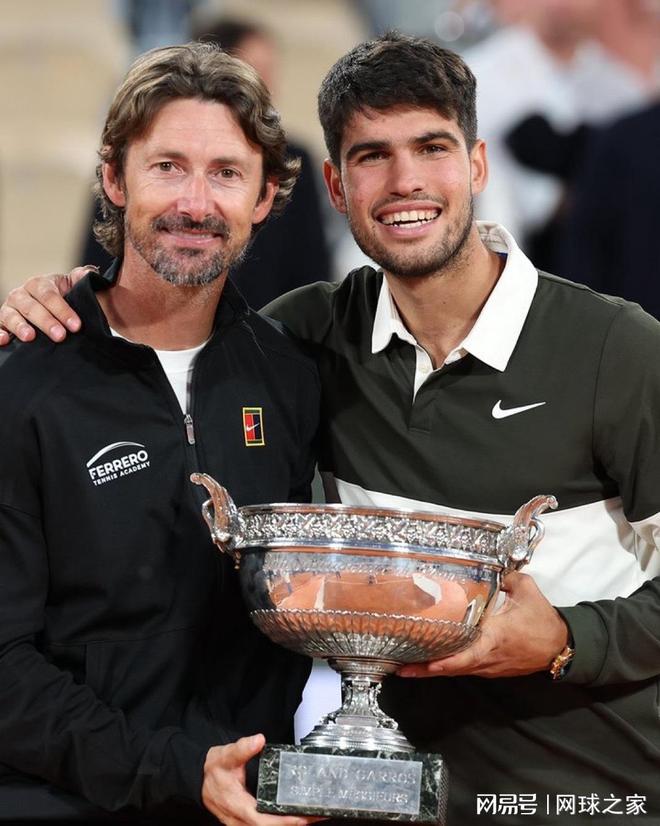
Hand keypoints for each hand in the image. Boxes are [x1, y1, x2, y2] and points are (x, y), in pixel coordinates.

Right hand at [0, 266, 90, 344]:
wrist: (54, 314)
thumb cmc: (66, 300)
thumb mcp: (75, 287)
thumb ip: (82, 279)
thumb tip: (88, 273)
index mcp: (39, 284)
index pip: (49, 295)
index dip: (62, 310)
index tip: (76, 326)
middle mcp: (22, 294)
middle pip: (31, 307)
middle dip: (46, 321)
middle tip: (60, 336)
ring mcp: (10, 309)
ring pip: (11, 316)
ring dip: (20, 326)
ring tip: (30, 337)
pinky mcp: (2, 324)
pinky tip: (3, 341)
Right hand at [202, 734, 320, 825]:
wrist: (200, 779)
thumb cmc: (214, 769)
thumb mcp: (225, 755)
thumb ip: (243, 748)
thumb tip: (258, 740)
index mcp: (237, 805)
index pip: (262, 820)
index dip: (282, 821)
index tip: (301, 817)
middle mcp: (240, 819)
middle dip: (294, 824)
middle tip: (316, 816)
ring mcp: (242, 823)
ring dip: (290, 824)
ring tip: (313, 816)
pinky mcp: (246, 822)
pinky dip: (282, 823)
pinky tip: (296, 816)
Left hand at [397, 572, 568, 678]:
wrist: (561, 647)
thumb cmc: (542, 620)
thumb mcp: (526, 590)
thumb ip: (505, 576)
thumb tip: (490, 567)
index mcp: (495, 637)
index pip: (466, 654)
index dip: (444, 661)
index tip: (425, 662)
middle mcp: (488, 656)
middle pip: (453, 668)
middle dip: (426, 670)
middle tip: (399, 668)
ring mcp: (489, 666)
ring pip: (457, 671)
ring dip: (432, 670)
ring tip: (405, 666)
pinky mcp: (491, 669)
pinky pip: (465, 669)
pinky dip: (447, 667)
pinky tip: (430, 661)